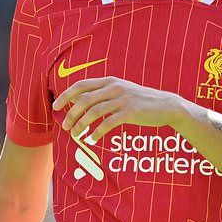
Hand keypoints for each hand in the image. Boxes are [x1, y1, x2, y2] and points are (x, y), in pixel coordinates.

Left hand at [53, 76, 183, 141]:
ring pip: (94, 112)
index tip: (56, 106)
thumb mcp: (120, 92)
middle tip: (65, 126)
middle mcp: (114, 87)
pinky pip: (108, 123)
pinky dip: (97, 132)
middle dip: (71, 114)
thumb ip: (102, 95)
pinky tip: (92, 139)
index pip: (81, 85)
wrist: (166, 105)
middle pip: (84, 100)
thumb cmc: (140, 101)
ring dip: (81, 124)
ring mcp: (123, 99)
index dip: (66, 95)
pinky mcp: (131, 111)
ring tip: (76, 135)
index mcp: (109, 81)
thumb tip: (78, 102)